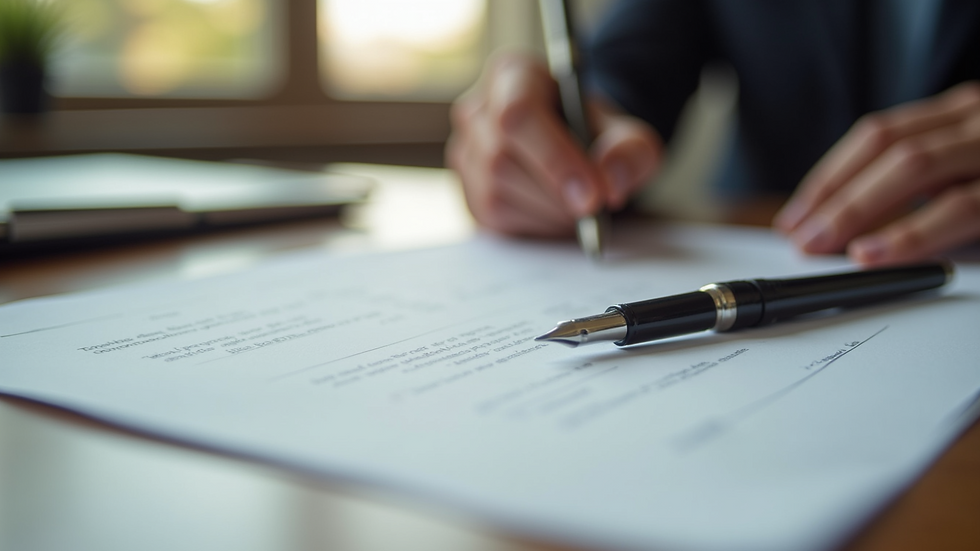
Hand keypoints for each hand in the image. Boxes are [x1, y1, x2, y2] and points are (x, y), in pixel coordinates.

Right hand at [446, 53, 661, 236]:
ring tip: (578, 208)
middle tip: (594, 209)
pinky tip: (555, 212)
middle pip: (502, 159)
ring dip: (546, 211)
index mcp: (513, 75)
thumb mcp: (627, 132)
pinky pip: (492, 217)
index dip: (555, 159)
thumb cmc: (594, 132)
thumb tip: (611, 182)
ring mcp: (465, 151)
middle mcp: (477, 109)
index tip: (593, 195)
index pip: (518, 114)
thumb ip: (630, 151)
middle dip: (555, 193)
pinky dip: (533, 224)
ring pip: (495, 193)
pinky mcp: (467, 190)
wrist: (575, 147)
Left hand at [774, 82, 979, 265]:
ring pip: (913, 165)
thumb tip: (840, 234)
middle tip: (798, 239)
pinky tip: (872, 255)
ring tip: (820, 246)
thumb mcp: (963, 179)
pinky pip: (958, 208)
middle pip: (887, 147)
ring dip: (856, 208)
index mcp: (955, 117)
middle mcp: (974, 120)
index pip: (876, 136)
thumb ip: (916, 195)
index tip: (794, 218)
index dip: (828, 177)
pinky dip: (908, 234)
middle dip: (834, 196)